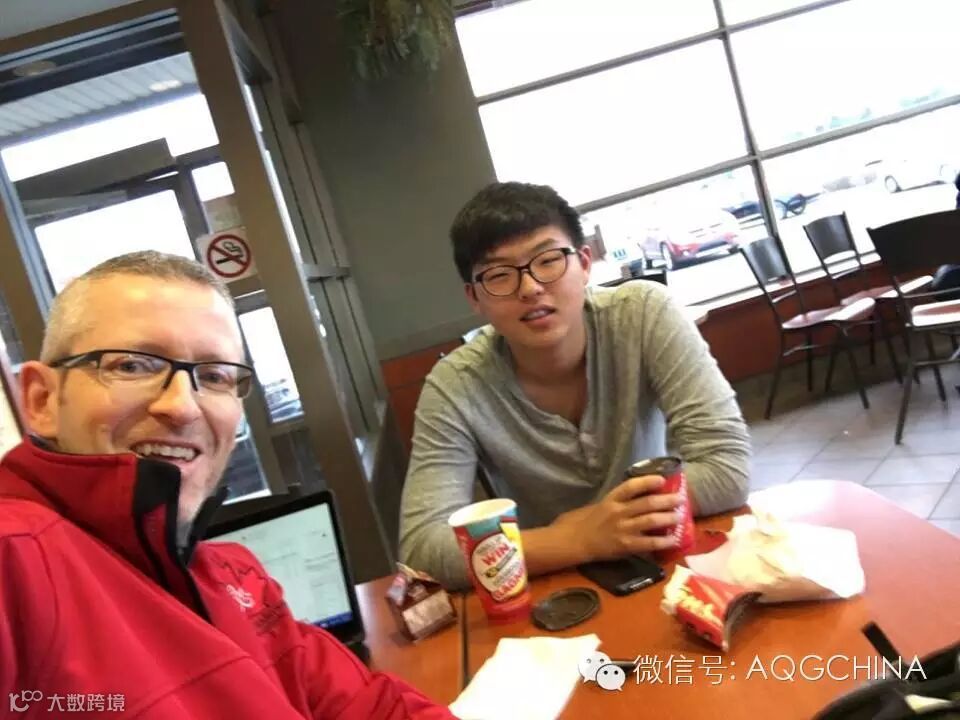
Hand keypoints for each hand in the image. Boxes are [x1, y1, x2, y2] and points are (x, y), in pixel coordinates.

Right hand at [550, 475, 684, 563]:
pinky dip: (662, 541)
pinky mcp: (625, 545)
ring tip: (680, 516)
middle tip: (681, 499)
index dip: (648, 481)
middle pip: (647, 503)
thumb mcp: (597, 506)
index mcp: (611, 500)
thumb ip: (614, 502)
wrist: (572, 542)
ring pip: (651, 520)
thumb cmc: (581, 522)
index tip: (662, 479)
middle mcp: (618, 512)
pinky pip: (648, 543)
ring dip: (668, 518)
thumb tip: (634, 498)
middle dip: (667, 500)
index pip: (631, 486)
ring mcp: (622, 529)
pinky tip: (673, 540)